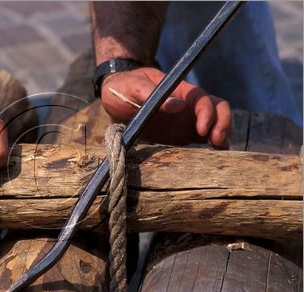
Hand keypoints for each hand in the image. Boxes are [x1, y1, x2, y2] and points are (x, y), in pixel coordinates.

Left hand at [100, 67, 230, 148]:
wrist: (113, 99)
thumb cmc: (123, 87)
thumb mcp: (132, 87)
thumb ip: (150, 93)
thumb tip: (176, 104)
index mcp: (178, 90)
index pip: (202, 98)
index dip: (208, 112)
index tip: (202, 130)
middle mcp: (187, 105)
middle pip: (218, 109)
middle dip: (223, 124)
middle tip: (218, 142)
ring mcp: (186, 121)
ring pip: (215, 125)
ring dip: (222, 136)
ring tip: (219, 151)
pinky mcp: (180, 136)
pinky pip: (201, 141)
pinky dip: (210, 149)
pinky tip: (211, 158)